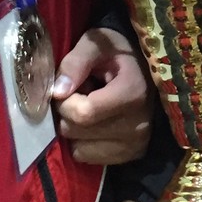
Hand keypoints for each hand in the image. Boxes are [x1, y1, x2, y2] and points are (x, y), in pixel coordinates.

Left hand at [52, 27, 152, 165]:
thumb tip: (57, 92)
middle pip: (76, 131)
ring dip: (74, 129)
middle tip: (78, 95)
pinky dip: (82, 142)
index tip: (70, 85)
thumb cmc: (117, 52)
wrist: (144, 68)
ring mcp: (135, 144)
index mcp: (132, 93)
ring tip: (88, 108)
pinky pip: (87, 157)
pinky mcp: (130, 155)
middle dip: (66, 112)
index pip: (83, 113)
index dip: (65, 100)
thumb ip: (75, 62)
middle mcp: (137, 125)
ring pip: (78, 148)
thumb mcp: (96, 44)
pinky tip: (94, 123)